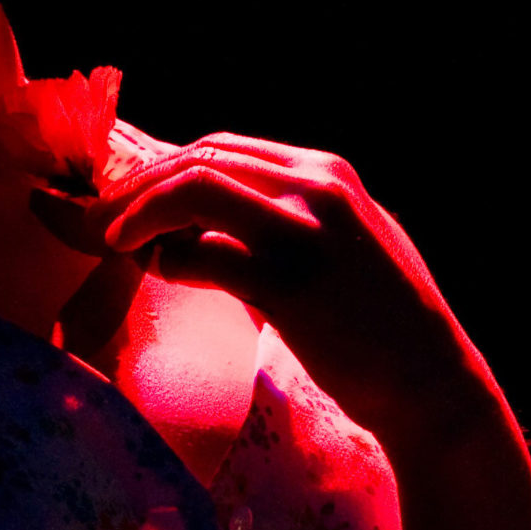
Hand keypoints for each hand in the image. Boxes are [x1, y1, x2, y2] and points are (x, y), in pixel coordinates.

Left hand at [78, 133, 500, 455]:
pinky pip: (204, 256)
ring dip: (139, 212)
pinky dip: (170, 261)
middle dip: (136, 186)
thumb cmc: (379, 320)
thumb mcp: (345, 238)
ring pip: (193, 189)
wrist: (432, 382)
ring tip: (113, 241)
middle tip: (98, 219)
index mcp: (326, 171)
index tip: (127, 195)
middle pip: (199, 158)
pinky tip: (161, 273)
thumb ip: (286, 213)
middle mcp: (316, 187)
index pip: (222, 147)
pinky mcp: (290, 285)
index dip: (161, 167)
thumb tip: (200, 211)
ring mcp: (304, 232)